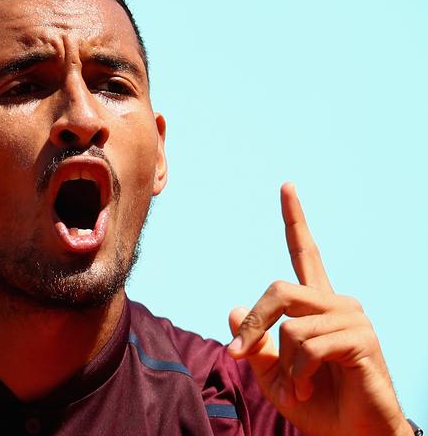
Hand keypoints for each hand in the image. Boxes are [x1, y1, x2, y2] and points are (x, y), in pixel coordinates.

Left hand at [227, 183, 412, 435]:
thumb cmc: (317, 405)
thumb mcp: (273, 375)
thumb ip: (254, 343)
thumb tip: (232, 307)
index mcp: (316, 306)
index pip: (304, 252)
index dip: (295, 220)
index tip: (286, 187)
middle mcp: (336, 302)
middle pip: (277, 290)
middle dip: (252, 326)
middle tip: (239, 356)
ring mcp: (352, 317)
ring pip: (289, 325)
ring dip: (285, 365)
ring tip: (301, 384)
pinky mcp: (361, 338)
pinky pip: (307, 346)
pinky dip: (299, 374)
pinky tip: (313, 386)